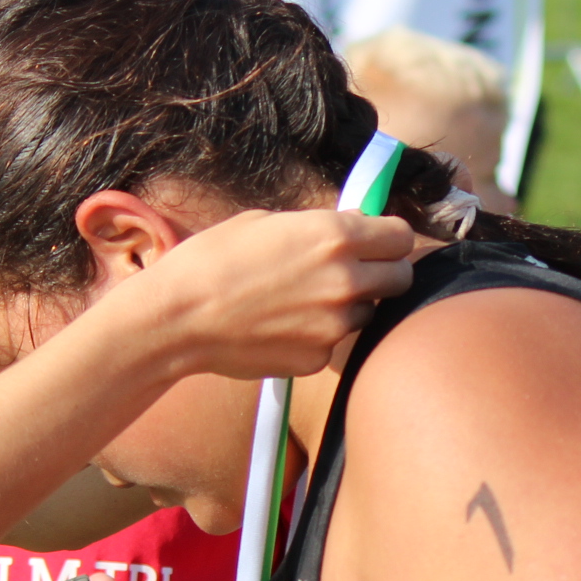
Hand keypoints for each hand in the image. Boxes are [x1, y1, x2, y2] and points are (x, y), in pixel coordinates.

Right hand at [128, 209, 415, 380]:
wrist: (178, 318)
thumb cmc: (213, 260)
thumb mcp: (268, 222)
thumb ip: (320, 227)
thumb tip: (352, 229)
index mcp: (335, 237)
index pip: (402, 236)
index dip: (390, 238)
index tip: (377, 241)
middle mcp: (346, 281)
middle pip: (400, 278)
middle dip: (383, 271)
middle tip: (355, 270)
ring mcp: (335, 325)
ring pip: (368, 312)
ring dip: (350, 305)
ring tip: (304, 300)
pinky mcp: (319, 358)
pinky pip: (335, 341)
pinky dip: (319, 334)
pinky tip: (282, 326)